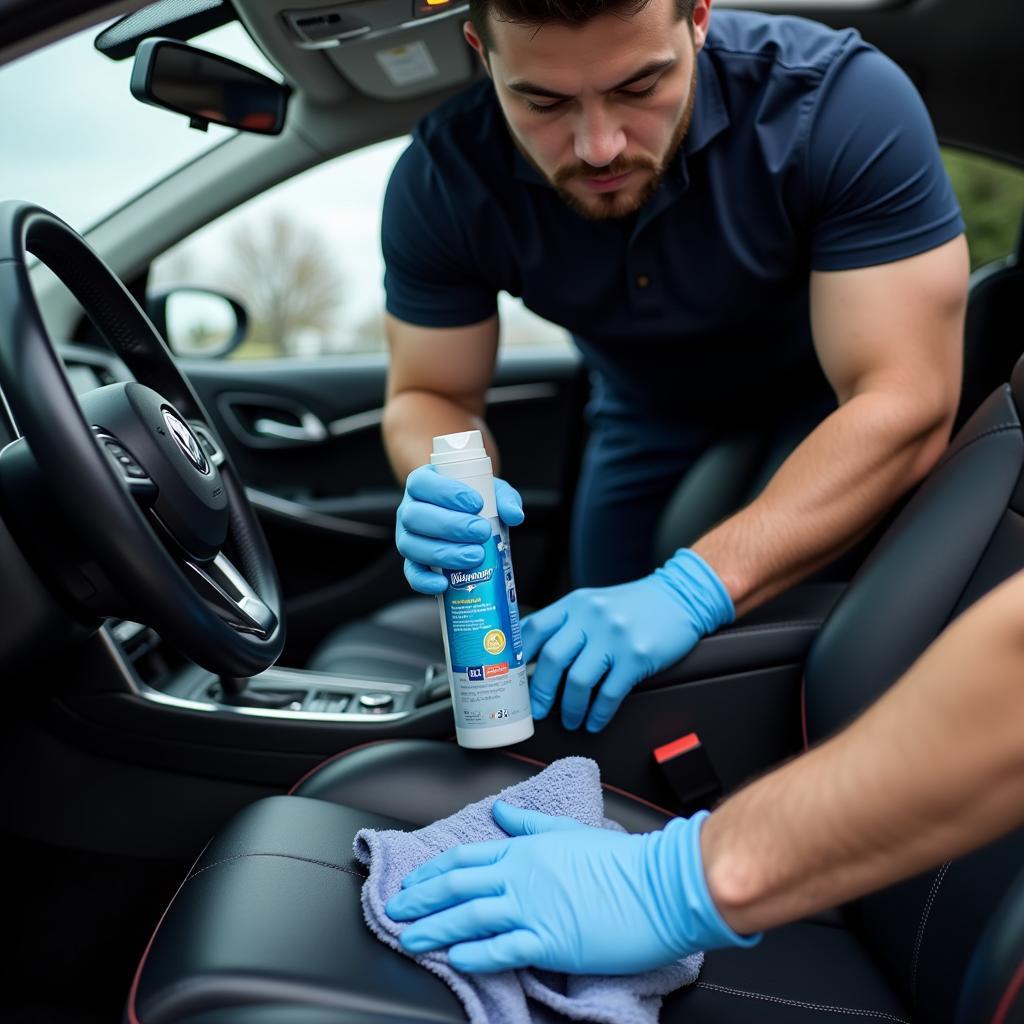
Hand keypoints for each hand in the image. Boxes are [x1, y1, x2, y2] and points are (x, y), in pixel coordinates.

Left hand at [386, 800, 758, 974]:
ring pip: (471, 915)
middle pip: (459, 885)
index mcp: (527, 849)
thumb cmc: (621, 860)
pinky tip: (454, 958)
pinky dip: (475, 953)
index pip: (467, 857)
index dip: (433, 871)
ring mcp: (535, 908)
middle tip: (394, 910)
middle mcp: (523, 875)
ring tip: (409, 937)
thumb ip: (530, 824)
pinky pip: (503, 948)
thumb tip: (502, 814)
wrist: (658, 885)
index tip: (412, 882)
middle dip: (421, 899)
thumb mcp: (570, 831)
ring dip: (435, 927)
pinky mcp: (551, 940)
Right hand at [396, 465, 523, 593]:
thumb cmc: (475, 501)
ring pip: (412, 546)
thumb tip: (514, 515)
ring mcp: (406, 537)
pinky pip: (411, 573)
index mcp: (422, 483)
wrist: (468, 521)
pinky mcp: (411, 562)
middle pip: (415, 516)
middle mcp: (409, 509)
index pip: (422, 483)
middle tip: (482, 532)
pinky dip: (425, 581)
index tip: (477, 503)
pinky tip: (444, 584)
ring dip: (444, 553)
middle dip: (450, 526)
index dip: (446, 493)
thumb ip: (504, 498)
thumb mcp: (492, 491)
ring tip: (476, 556)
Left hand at [522, 549, 733, 731]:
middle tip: (538, 711)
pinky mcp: (637, 656)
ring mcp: (614, 636)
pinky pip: (609, 694)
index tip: (513, 682)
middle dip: (540, 692)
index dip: (517, 659)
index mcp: (574, 604)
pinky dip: (598, 714)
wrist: (679, 598)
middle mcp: (591, 617)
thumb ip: (564, 625)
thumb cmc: (630, 607)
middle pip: (552, 658)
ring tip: (570, 721)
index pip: (533, 629)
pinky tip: (594, 721)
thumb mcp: (592, 604)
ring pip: (578, 681)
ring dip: (570, 708)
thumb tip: (528, 658)